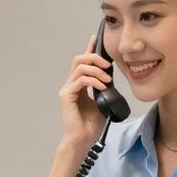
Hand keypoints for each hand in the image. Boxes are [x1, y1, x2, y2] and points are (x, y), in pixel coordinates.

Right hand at [57, 33, 112, 153]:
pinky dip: (93, 80)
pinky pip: (80, 80)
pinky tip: (101, 86)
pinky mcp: (66, 95)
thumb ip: (104, 87)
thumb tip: (110, 76)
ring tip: (107, 79)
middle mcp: (72, 84)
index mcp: (80, 84)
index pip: (84, 62)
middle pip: (80, 59)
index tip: (96, 37)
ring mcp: (68, 89)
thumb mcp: (103, 101)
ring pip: (80, 67)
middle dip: (95, 57)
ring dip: (96, 70)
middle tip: (108, 65)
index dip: (89, 48)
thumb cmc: (91, 125)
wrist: (83, 140)